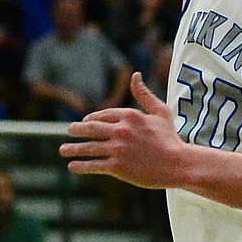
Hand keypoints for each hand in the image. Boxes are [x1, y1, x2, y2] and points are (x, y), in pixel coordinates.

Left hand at [61, 74, 186, 188]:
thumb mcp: (161, 112)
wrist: (178, 164)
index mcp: (129, 116)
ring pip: (89, 147)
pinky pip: (94, 165)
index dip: (91, 119)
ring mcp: (118, 149)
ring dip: (73, 148)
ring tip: (63, 150)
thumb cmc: (171, 138)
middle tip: (69, 132)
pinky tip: (72, 166)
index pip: (103, 115)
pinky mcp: (118, 167)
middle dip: (77, 130)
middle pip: (91, 129)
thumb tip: (135, 74)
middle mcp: (121, 131)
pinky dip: (81, 166)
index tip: (84, 123)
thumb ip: (144, 94)